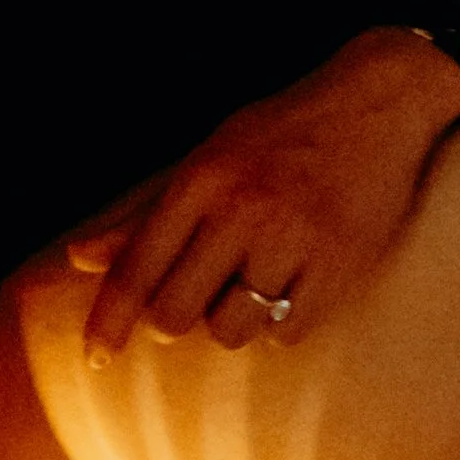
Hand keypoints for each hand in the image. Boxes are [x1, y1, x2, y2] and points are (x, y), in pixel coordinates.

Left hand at [69, 27, 459, 362]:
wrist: (382, 100)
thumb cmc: (284, 131)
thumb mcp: (211, 156)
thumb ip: (145, 214)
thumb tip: (77, 259)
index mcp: (202, 178)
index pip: (137, 269)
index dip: (107, 322)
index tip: (96, 358)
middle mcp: (241, 209)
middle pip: (174, 314)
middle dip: (176, 318)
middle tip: (201, 294)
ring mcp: (292, 238)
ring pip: (229, 330)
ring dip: (234, 320)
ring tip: (256, 281)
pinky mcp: (339, 264)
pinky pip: (286, 334)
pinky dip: (283, 321)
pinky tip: (296, 282)